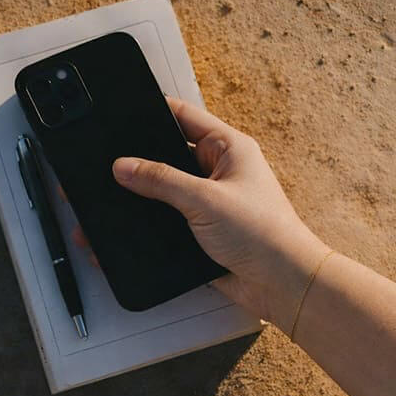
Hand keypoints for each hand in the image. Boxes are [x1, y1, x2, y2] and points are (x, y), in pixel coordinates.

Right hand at [111, 97, 330, 331]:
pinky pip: (171, 216)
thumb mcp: (205, 199)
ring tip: (120, 193)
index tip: (123, 113)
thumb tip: (125, 166)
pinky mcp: (204, 228)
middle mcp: (220, 169)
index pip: (184, 115)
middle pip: (171, 153)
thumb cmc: (264, 234)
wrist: (281, 283)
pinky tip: (136, 222)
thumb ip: (161, 180)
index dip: (154, 111)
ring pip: (168, 188)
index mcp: (229, 147)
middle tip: (114, 161)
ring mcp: (211, 199)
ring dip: (149, 193)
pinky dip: (155, 219)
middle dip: (145, 159)